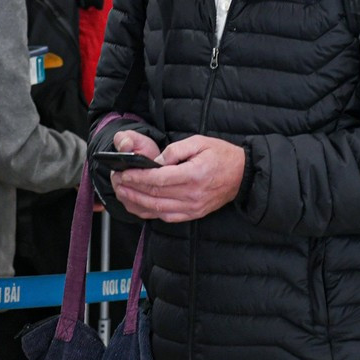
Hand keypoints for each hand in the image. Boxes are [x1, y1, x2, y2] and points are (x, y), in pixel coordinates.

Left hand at [109, 135, 245, 222]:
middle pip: (154, 195)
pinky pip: (167, 217)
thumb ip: (175, 150)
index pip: (158, 179)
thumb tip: (156, 160)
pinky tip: (139, 206)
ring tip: (122, 194)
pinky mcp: (193, 214)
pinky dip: (150, 213)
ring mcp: (193, 207)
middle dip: (132, 189)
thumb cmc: (221, 156)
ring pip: (158, 209)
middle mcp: (192, 195)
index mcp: (193, 175)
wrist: (242, 175)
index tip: (123, 172)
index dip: (137, 177)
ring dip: (136, 203)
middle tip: (117, 181)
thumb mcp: (199, 142)